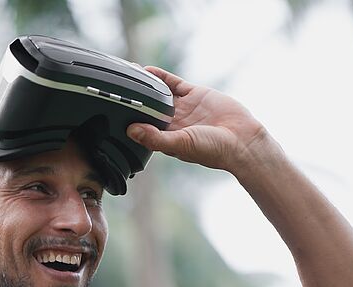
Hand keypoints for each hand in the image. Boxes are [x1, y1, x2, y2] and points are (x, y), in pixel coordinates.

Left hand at [126, 66, 269, 174]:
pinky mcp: (194, 95)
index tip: (110, 110)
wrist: (243, 139)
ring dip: (144, 86)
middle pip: (146, 108)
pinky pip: (174, 84)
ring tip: (125, 76)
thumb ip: (155, 138)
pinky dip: (160, 77)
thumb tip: (131, 130)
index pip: (141, 127)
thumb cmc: (213, 150)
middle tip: (112, 89)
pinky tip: (147, 71)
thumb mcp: (181, 144)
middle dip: (132, 100)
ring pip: (158, 94)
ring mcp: (183, 108)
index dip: (127, 119)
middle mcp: (172, 123)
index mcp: (166, 139)